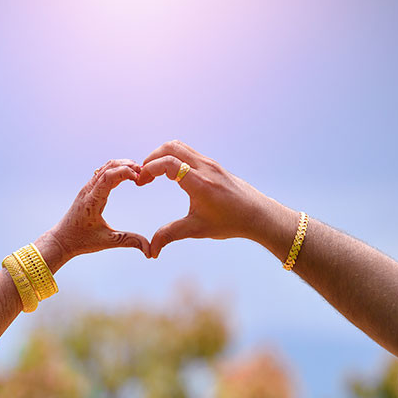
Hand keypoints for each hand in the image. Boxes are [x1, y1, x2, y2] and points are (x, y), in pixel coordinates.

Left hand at [41, 159, 151, 263]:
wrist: (61, 240)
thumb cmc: (81, 241)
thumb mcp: (108, 241)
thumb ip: (130, 242)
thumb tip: (149, 250)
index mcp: (92, 201)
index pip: (109, 176)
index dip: (126, 172)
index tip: (140, 178)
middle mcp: (88, 190)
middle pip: (109, 167)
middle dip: (127, 165)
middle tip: (144, 172)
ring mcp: (87, 188)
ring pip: (105, 167)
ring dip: (122, 166)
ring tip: (139, 172)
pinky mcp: (88, 190)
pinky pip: (103, 173)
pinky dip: (116, 170)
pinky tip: (128, 176)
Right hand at [136, 140, 289, 258]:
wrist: (257, 214)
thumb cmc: (229, 222)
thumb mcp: (197, 229)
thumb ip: (170, 235)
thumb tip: (151, 251)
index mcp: (199, 183)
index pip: (169, 162)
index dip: (150, 168)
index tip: (141, 182)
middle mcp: (204, 167)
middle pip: (171, 147)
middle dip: (151, 159)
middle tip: (143, 177)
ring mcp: (209, 163)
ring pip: (179, 146)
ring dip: (162, 156)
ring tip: (153, 175)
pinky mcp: (212, 164)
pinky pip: (188, 152)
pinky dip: (173, 157)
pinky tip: (169, 175)